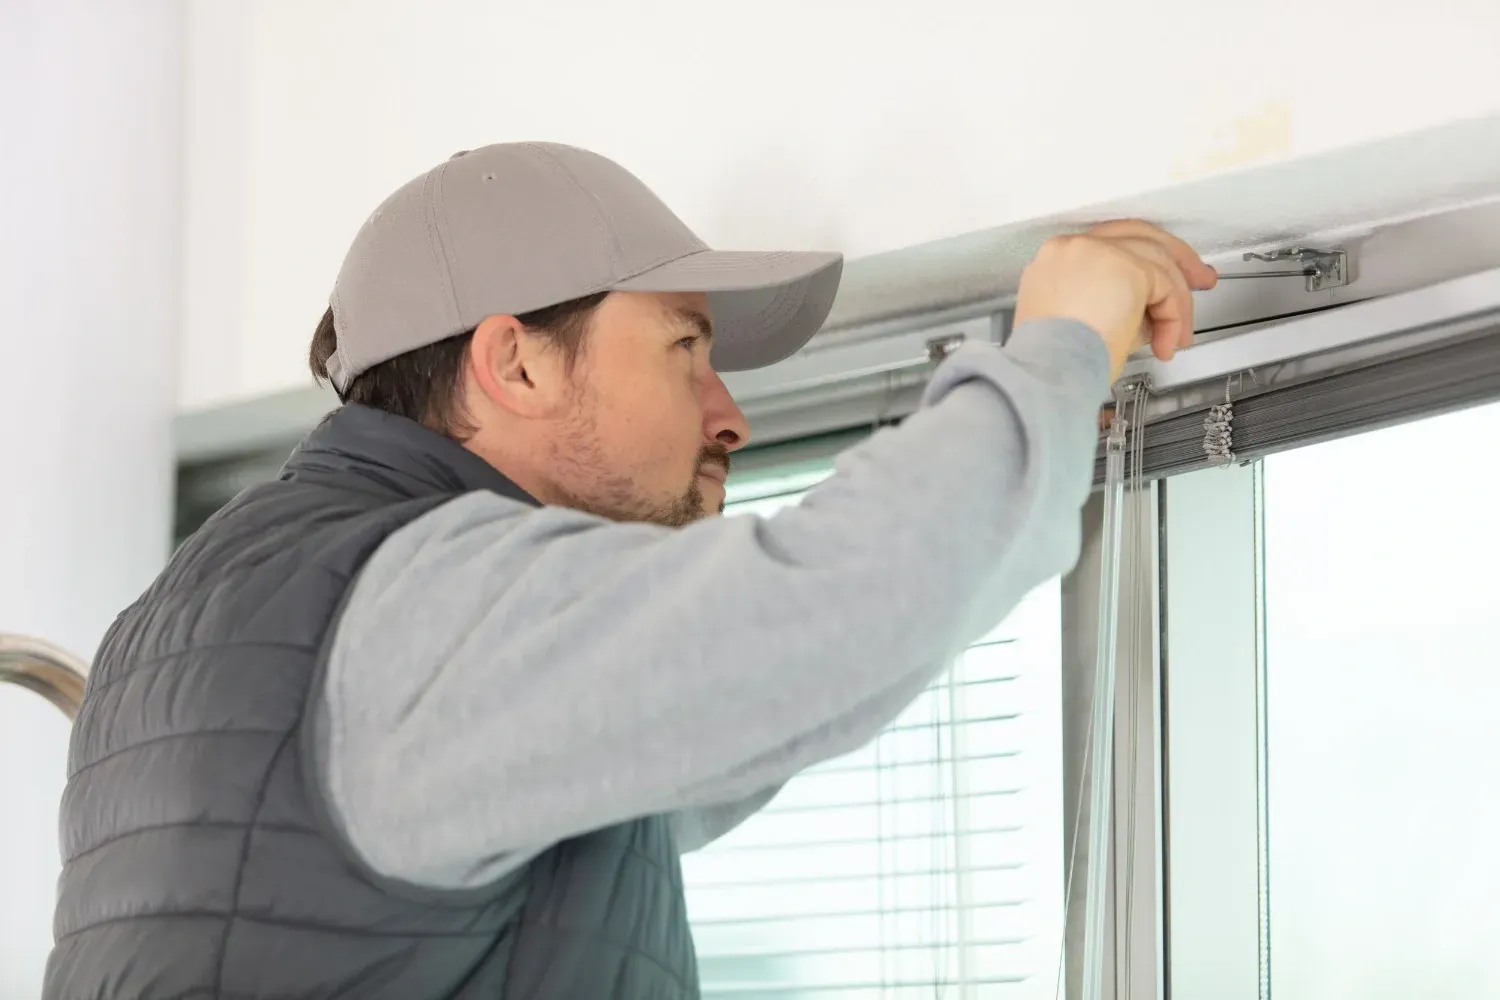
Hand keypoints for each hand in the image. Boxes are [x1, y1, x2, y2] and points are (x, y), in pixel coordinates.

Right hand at [1013, 220, 1218, 378]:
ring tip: (1180, 334)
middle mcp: (1073, 247)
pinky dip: (1174, 315)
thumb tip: (1147, 310)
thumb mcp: (1082, 322)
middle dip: (1174, 259)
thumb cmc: (1056, 361)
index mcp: (1057, 259)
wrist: (1049, 371)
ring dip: (1176, 301)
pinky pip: (1165, 285)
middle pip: (1137, 235)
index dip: (1139, 262)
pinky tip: (1167, 343)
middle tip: (1198, 279)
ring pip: (1157, 260)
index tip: (1158, 282)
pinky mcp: (1127, 266)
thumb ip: (1112, 303)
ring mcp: (1099, 251)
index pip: (1108, 246)